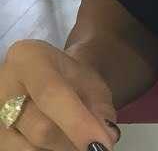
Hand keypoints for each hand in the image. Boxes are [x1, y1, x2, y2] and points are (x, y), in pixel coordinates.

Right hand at [0, 39, 119, 150]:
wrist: (46, 77)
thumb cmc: (70, 78)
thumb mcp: (91, 82)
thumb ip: (99, 107)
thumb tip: (106, 138)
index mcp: (28, 58)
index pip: (52, 94)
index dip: (77, 122)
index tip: (101, 144)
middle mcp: (2, 86)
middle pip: (40, 128)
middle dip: (73, 142)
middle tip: (98, 147)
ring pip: (29, 149)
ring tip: (79, 143)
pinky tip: (62, 146)